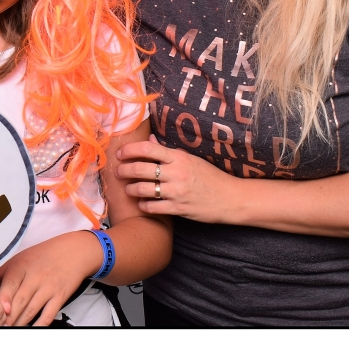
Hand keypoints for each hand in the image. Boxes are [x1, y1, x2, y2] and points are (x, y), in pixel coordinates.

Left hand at [0, 232, 98, 325]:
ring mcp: (48, 288)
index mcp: (22, 266)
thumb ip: (0, 272)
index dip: (4, 299)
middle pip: (20, 301)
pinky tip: (32, 329)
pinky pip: (49, 314)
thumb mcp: (19, 258)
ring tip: (11, 330)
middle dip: (8, 317)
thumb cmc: (43, 255)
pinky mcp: (60, 296)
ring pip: (32, 310)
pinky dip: (40, 324)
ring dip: (20, 322)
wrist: (73, 251)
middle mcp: (35, 277)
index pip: (10, 285)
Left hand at [116, 138, 234, 221]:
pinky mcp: (178, 208)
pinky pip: (153, 207)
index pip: (148, 148)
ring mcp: (176, 191)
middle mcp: (176, 173)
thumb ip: (169, 151)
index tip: (120, 154)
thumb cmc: (211, 177)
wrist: (230, 198)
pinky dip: (144, 205)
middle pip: (140, 168)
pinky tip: (142, 203)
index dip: (130, 150)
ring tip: (128, 189)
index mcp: (178, 157)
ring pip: (143, 189)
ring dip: (130, 189)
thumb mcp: (191, 159)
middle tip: (118, 172)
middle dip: (123, 170)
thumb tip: (150, 139)